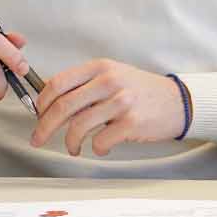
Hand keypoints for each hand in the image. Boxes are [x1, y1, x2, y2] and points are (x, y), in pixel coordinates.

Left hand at [31, 60, 184, 156]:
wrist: (178, 102)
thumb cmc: (143, 91)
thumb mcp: (114, 75)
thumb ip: (86, 84)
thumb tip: (51, 99)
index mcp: (100, 68)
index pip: (58, 83)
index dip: (41, 103)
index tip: (38, 115)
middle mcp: (109, 82)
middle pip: (63, 106)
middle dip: (44, 127)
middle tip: (38, 139)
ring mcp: (121, 102)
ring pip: (78, 127)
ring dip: (70, 143)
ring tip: (73, 148)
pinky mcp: (131, 123)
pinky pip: (100, 141)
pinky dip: (96, 149)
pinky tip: (100, 148)